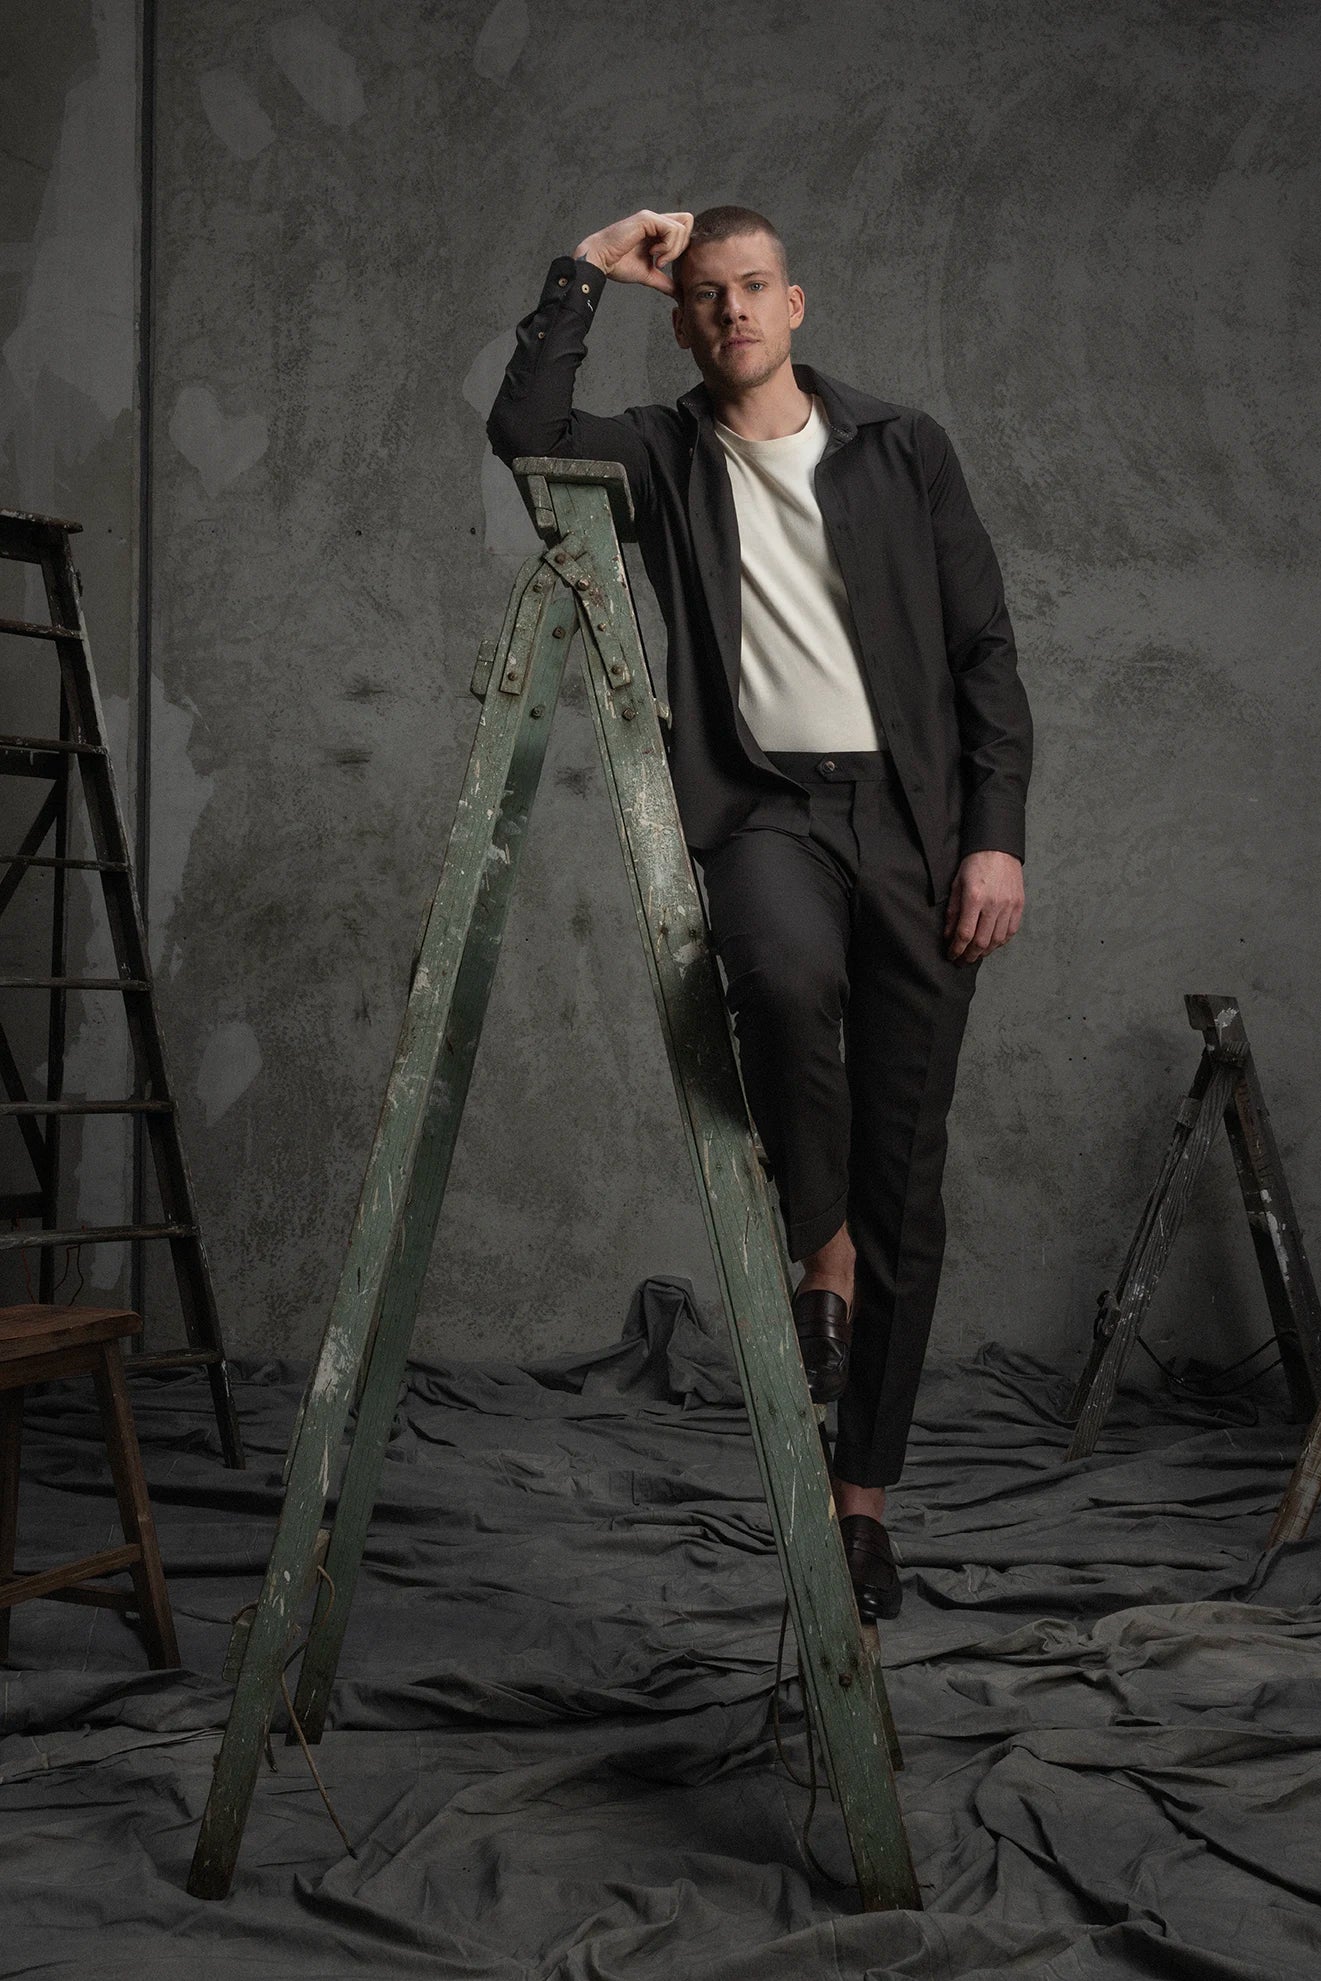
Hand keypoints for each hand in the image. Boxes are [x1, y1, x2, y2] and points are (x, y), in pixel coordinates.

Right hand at [573, 209, 692, 295]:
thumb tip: (679, 295)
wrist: (600, 261)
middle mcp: (656, 220)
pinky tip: (653, 254)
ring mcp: (651, 218)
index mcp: (657, 230)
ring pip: (682, 228)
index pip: (684, 228)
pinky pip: (672, 229)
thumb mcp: (648, 275)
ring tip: (656, 260)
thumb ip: (664, 282)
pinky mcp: (647, 219)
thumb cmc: (618, 265)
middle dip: (681, 246)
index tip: (666, 262)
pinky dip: (667, 246)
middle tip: (664, 261)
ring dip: (672, 250)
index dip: (682, 245)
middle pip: (688, 223)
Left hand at [944, 851, 1024, 964]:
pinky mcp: (1019, 905)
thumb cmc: (974, 864)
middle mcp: (993, 904)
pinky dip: (1001, 942)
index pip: (964, 934)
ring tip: (975, 954)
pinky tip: (992, 944)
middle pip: (982, 942)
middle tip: (962, 961)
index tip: (951, 956)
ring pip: (997, 940)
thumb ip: (953, 912)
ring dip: (985, 952)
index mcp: (974, 898)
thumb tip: (949, 935)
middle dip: (970, 956)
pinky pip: (1011, 931)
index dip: (956, 950)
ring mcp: (1009, 905)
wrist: (998, 848)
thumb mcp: (957, 885)